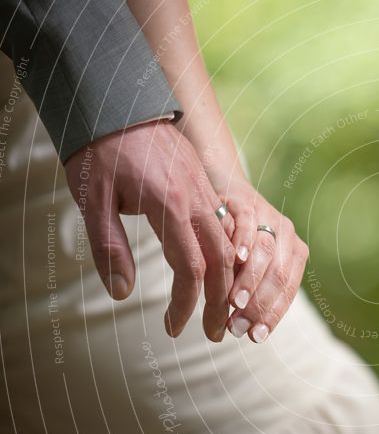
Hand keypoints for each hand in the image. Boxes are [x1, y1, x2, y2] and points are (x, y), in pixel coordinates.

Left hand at [64, 120, 235, 340]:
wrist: (118, 101)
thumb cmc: (99, 151)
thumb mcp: (92, 201)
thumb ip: (109, 249)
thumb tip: (122, 293)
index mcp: (170, 206)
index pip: (191, 269)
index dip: (185, 304)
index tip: (175, 328)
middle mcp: (198, 200)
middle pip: (224, 262)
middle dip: (222, 302)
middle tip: (217, 332)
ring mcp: (207, 192)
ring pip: (231, 246)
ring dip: (230, 282)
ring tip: (225, 309)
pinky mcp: (207, 186)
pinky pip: (228, 228)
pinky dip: (229, 258)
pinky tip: (223, 274)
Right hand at [221, 179, 308, 342]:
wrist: (226, 192)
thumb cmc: (238, 239)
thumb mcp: (250, 266)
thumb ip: (253, 291)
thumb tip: (249, 331)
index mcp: (294, 252)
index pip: (288, 290)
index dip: (272, 315)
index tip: (256, 337)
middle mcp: (286, 234)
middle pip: (278, 275)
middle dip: (257, 305)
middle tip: (237, 327)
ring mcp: (268, 216)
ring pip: (265, 252)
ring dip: (248, 281)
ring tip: (232, 303)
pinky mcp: (246, 202)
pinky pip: (247, 223)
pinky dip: (243, 241)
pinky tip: (234, 259)